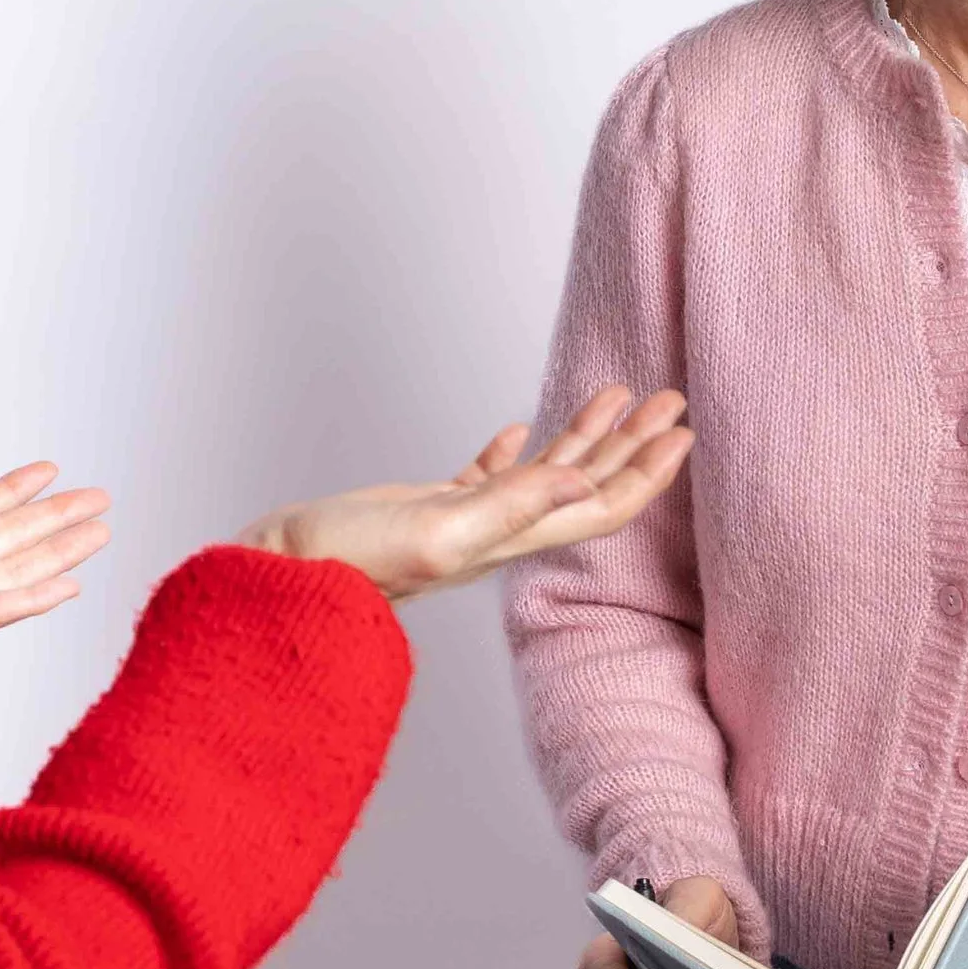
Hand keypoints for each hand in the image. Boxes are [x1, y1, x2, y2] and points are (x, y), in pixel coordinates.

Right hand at [235, 384, 691, 601]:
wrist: (284, 575)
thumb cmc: (351, 562)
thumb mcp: (440, 530)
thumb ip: (510, 506)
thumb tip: (583, 479)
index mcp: (511, 538)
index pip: (600, 505)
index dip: (648, 471)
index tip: (683, 431)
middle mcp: (499, 533)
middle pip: (587, 485)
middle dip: (634, 444)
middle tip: (671, 399)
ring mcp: (464, 521)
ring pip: (544, 474)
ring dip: (585, 436)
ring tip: (617, 393)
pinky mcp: (428, 510)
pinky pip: (487, 477)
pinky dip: (514, 450)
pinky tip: (517, 429)